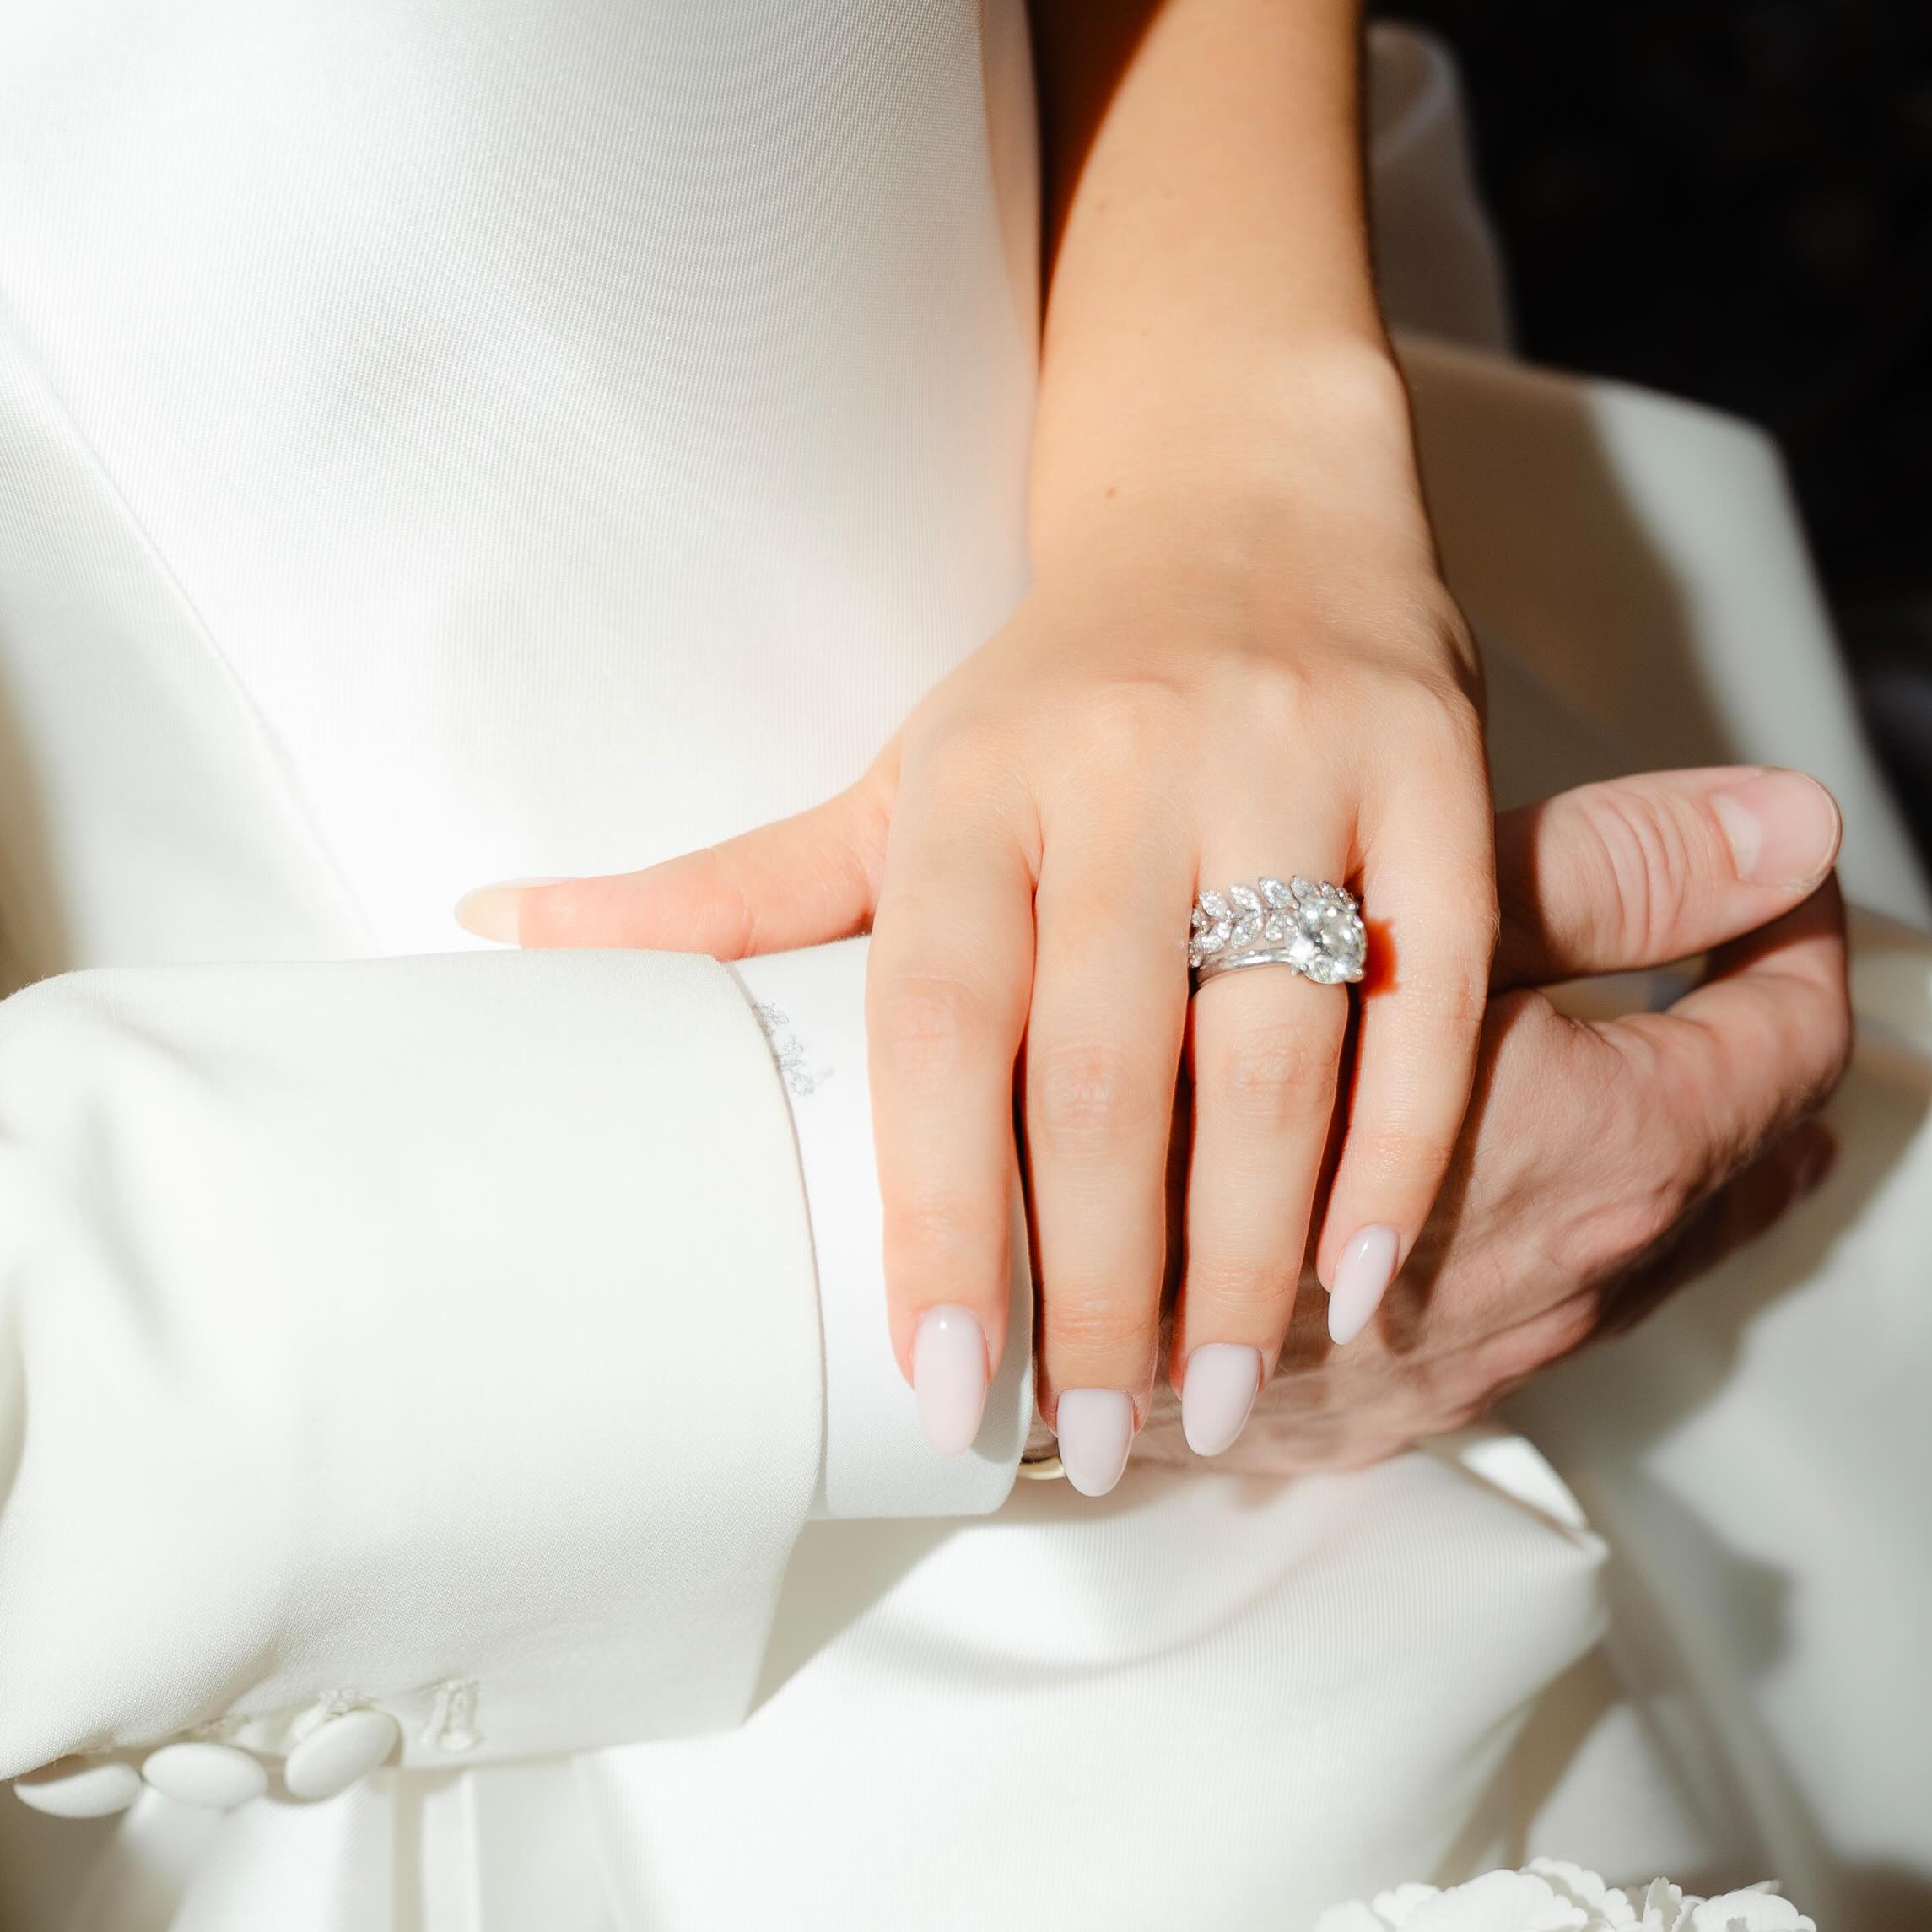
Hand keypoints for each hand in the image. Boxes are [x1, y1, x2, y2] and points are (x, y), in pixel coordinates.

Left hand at [463, 347, 1494, 1490]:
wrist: (1248, 489)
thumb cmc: (1048, 697)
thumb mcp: (886, 784)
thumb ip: (725, 896)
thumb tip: (496, 926)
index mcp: (971, 791)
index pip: (940, 1029)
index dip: (936, 1213)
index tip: (934, 1382)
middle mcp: (1127, 774)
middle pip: (1107, 1069)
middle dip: (1100, 1283)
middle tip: (1093, 1442)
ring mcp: (1292, 770)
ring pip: (1277, 1052)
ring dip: (1247, 1253)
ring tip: (1215, 1404)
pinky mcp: (1435, 775)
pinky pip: (1428, 1000)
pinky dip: (1396, 1156)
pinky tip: (1351, 1286)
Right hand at [1205, 763, 1850, 1477]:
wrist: (1045, 1288)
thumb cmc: (1228, 1060)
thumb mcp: (1429, 922)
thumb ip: (1616, 874)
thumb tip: (1798, 823)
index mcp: (1622, 1153)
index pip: (1791, 1046)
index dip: (1799, 942)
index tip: (1769, 877)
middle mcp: (1578, 1281)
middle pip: (1739, 1169)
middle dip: (1747, 1055)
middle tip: (1743, 965)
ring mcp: (1484, 1362)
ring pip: (1636, 1258)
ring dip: (1660, 1159)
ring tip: (1656, 1071)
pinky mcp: (1387, 1410)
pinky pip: (1520, 1317)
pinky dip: (1551, 1235)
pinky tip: (1508, 1186)